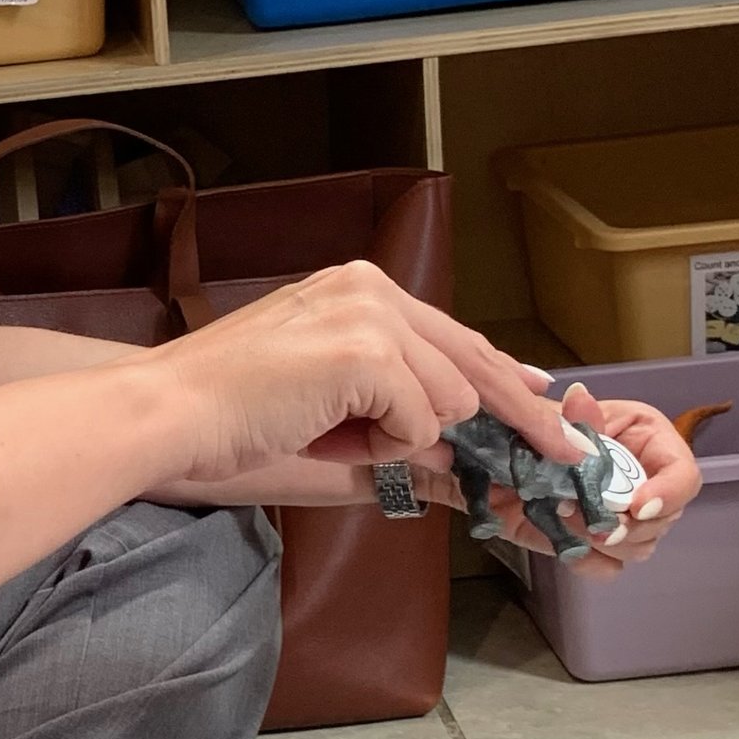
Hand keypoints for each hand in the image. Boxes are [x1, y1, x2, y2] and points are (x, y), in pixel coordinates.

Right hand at [151, 262, 585, 490]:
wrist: (173, 410)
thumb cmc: (229, 409)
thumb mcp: (324, 392)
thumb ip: (391, 398)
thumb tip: (458, 435)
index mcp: (356, 287)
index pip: (451, 336)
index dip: (503, 375)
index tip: (543, 399)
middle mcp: (370, 288)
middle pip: (474, 361)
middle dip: (520, 414)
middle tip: (565, 451)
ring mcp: (370, 316)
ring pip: (447, 401)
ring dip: (397, 439)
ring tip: (326, 434)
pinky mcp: (368, 353)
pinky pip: (419, 424)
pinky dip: (378, 447)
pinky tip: (323, 434)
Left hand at [453, 379, 703, 581]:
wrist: (479, 456)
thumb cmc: (520, 423)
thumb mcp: (542, 409)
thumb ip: (566, 414)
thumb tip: (580, 399)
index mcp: (644, 438)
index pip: (684, 474)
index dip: (668, 494)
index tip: (636, 507)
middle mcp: (640, 479)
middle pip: (663, 520)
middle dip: (624, 522)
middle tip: (578, 510)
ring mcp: (617, 515)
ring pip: (638, 547)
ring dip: (601, 539)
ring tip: (560, 515)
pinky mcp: (589, 542)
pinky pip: (606, 567)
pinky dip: (586, 559)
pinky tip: (562, 540)